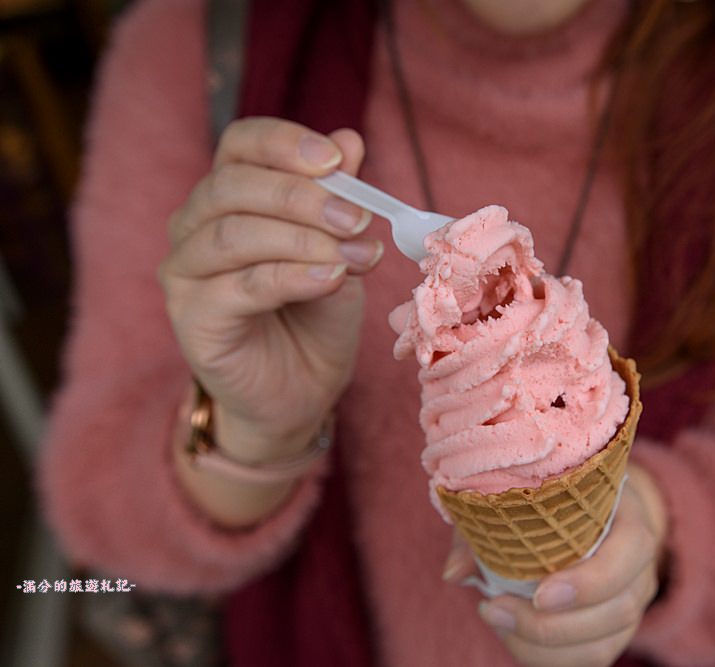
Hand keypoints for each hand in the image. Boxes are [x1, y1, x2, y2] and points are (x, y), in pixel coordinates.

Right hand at [158, 118, 381, 459]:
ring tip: (354, 257)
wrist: (304, 390)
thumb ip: (339, 200)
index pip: (240, 145)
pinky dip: (290, 277)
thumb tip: (351, 139)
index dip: (284, 143)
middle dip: (302, 196)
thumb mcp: (340, 250)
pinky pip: (239, 286)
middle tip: (357, 219)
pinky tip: (329, 280)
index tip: (337, 160)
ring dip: (302, 239)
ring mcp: (185, 272)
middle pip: (232, 186)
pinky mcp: (192, 318)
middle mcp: (194, 225)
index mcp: (229, 195)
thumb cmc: (316, 316)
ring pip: (232, 234)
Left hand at [442, 462, 668, 666]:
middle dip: (551, 624)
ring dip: (542, 646)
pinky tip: (511, 635)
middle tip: (495, 608)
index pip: (631, 551)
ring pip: (602, 645)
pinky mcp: (614, 632)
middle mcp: (640, 566)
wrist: (594, 510)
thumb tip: (453, 572)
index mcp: (631, 517)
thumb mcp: (523, 492)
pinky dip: (546, 658)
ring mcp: (631, 603)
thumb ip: (488, 523)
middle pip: (617, 609)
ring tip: (496, 618)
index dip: (590, 581)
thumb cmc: (554, 497)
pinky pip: (589, 659)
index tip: (540, 593)